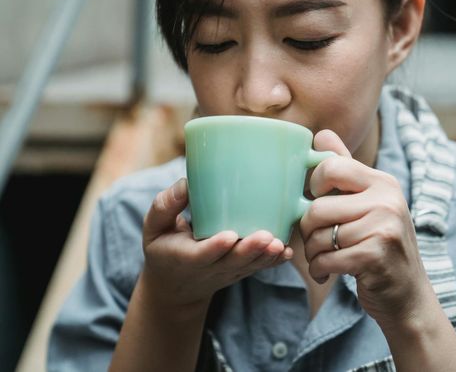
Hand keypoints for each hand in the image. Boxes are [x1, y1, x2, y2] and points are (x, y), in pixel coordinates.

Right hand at [140, 178, 292, 316]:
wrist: (175, 287)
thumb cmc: (164, 247)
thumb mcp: (154, 229)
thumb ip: (166, 206)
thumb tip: (187, 183)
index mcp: (185, 258)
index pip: (201, 255)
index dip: (216, 247)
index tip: (229, 236)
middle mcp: (209, 268)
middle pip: (232, 262)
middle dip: (250, 251)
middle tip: (267, 237)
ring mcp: (227, 272)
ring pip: (249, 266)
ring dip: (266, 256)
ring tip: (280, 244)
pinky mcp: (240, 272)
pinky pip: (258, 268)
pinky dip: (273, 262)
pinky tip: (287, 252)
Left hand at [299, 130, 431, 328]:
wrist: (408, 295)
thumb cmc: (380, 245)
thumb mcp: (369, 202)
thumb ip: (345, 169)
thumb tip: (321, 135)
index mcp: (382, 181)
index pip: (330, 166)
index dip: (313, 184)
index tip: (316, 199)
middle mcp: (387, 200)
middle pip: (318, 207)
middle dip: (308, 229)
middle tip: (316, 239)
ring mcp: (384, 227)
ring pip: (320, 236)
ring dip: (313, 253)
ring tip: (324, 257)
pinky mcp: (376, 256)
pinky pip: (326, 258)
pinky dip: (320, 268)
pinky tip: (328, 271)